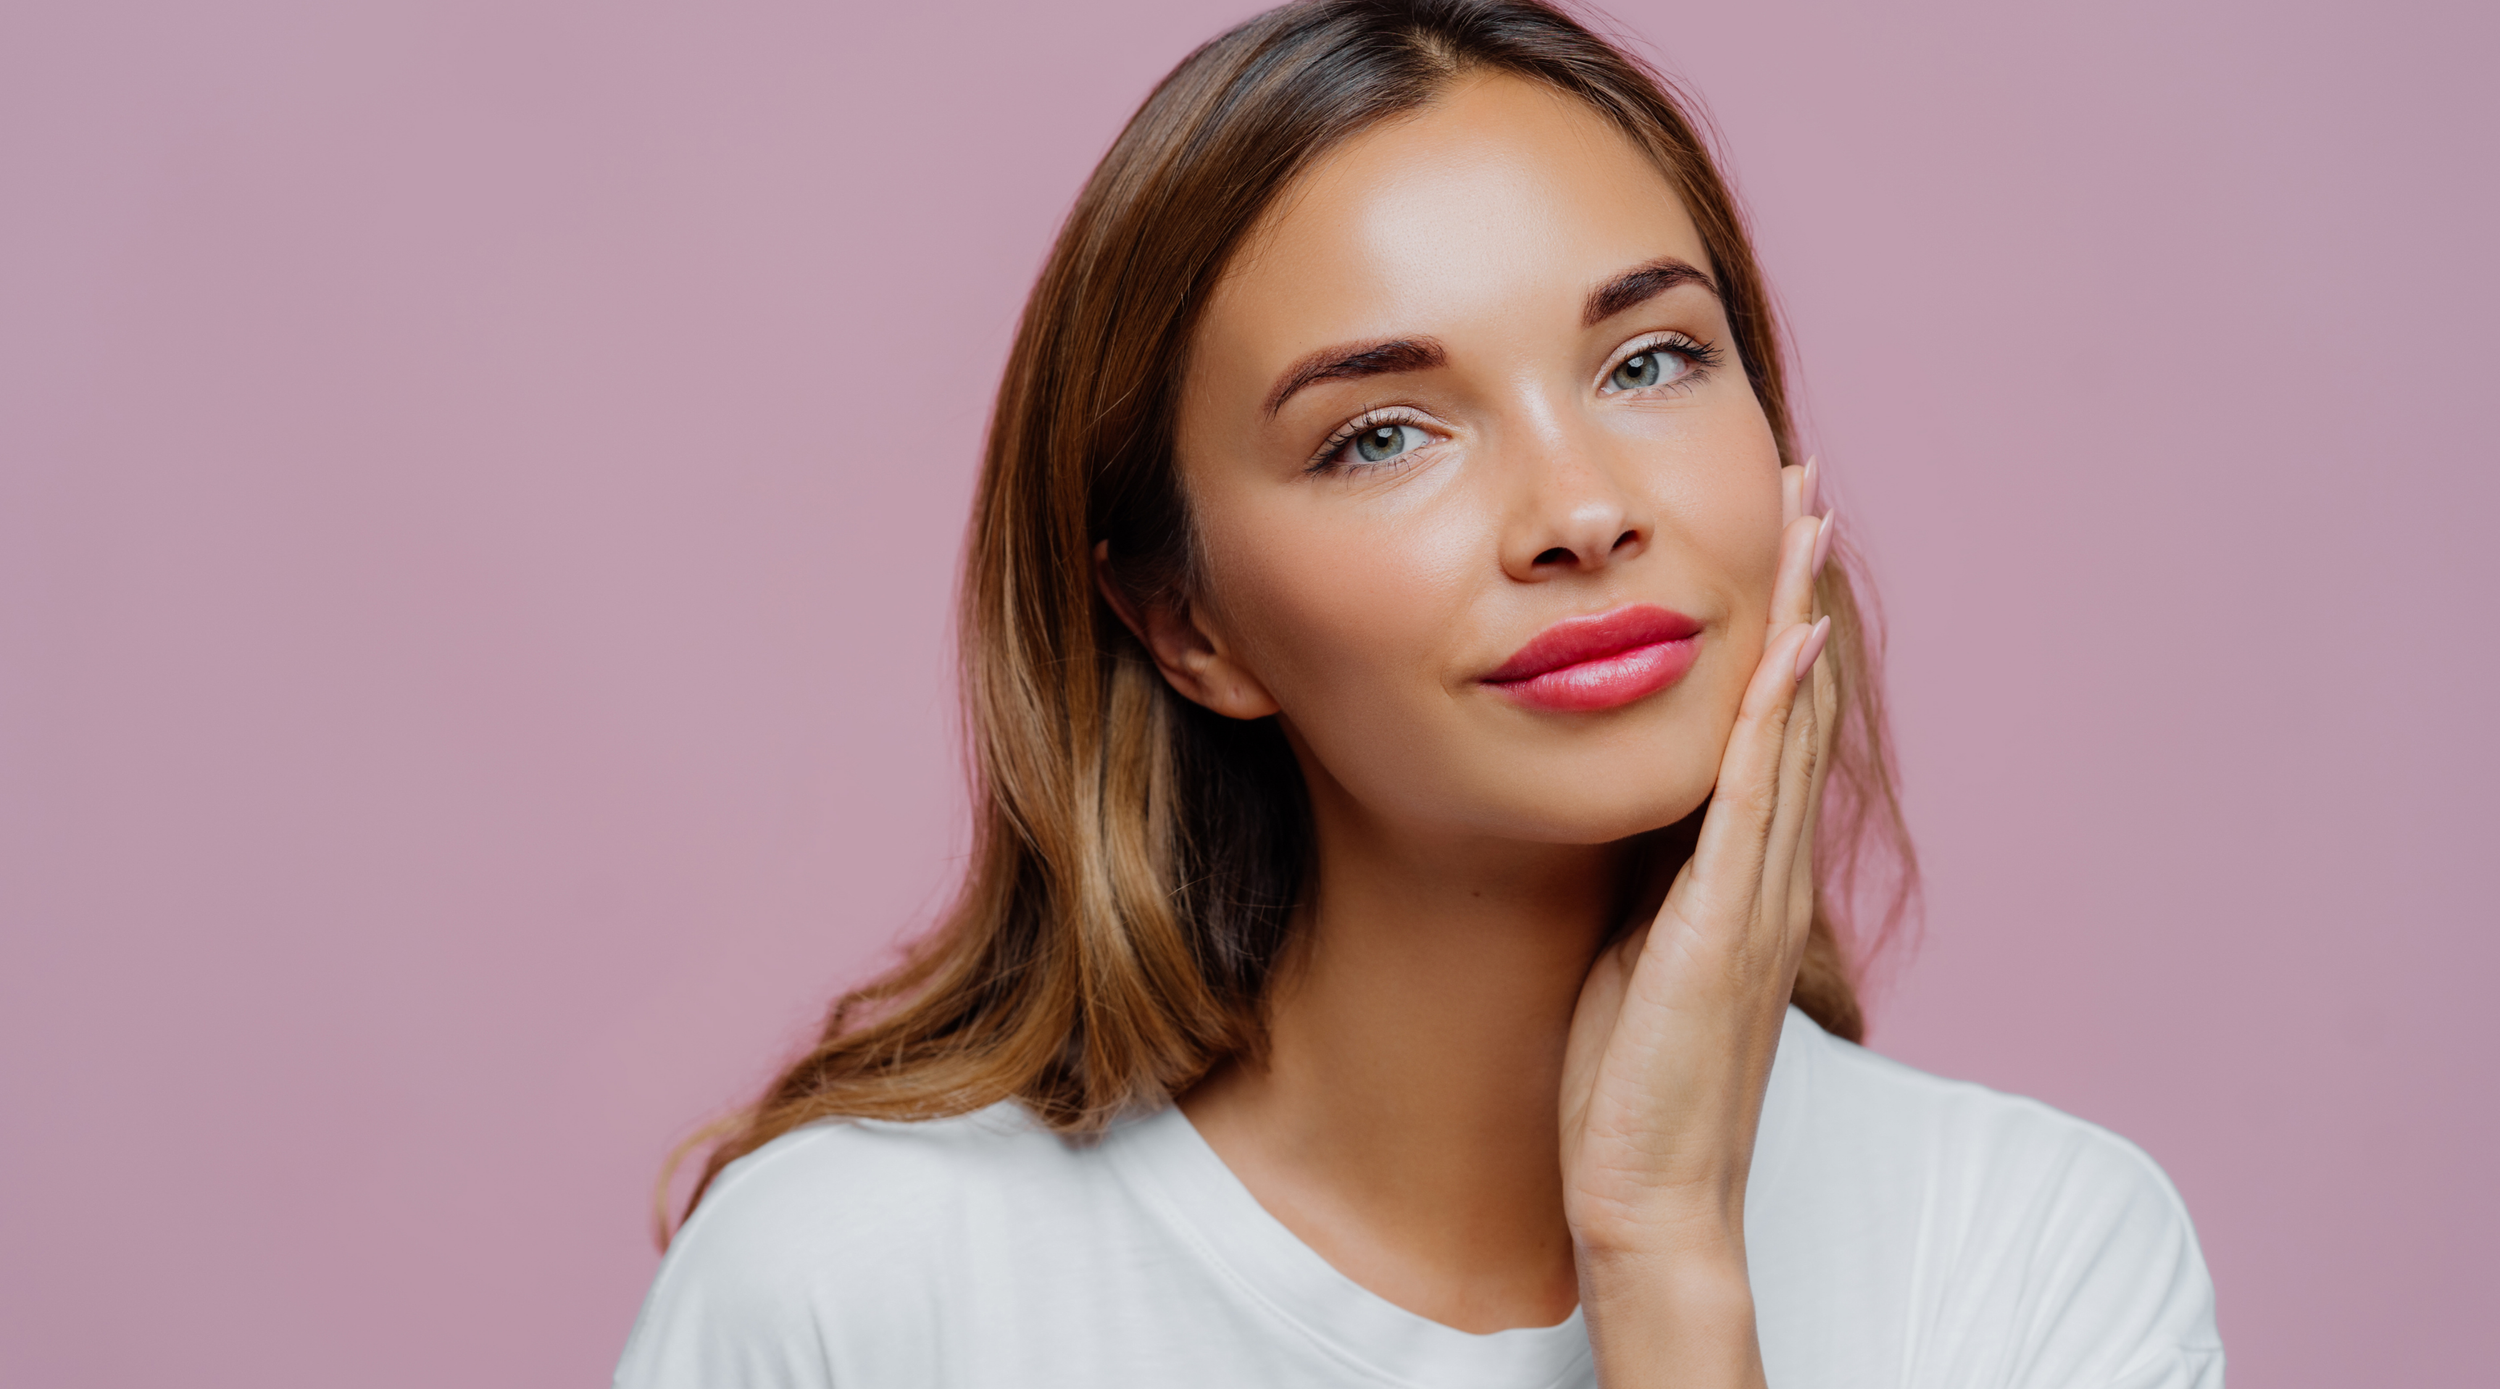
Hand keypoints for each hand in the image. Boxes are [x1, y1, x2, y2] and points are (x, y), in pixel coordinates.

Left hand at [1557, 459, 1837, 1385]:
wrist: (1649, 1194)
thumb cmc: (1635, 1084)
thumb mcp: (1636, 948)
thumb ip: (1650, 877)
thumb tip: (1628, 806)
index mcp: (1740, 877)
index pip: (1769, 728)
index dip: (1776, 629)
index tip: (1771, 537)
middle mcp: (1764, 873)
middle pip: (1793, 703)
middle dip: (1797, 591)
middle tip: (1804, 488)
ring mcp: (1752, 896)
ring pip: (1785, 729)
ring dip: (1796, 619)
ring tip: (1804, 520)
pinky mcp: (1720, 926)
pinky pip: (1753, 801)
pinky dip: (1773, 716)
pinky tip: (1786, 641)